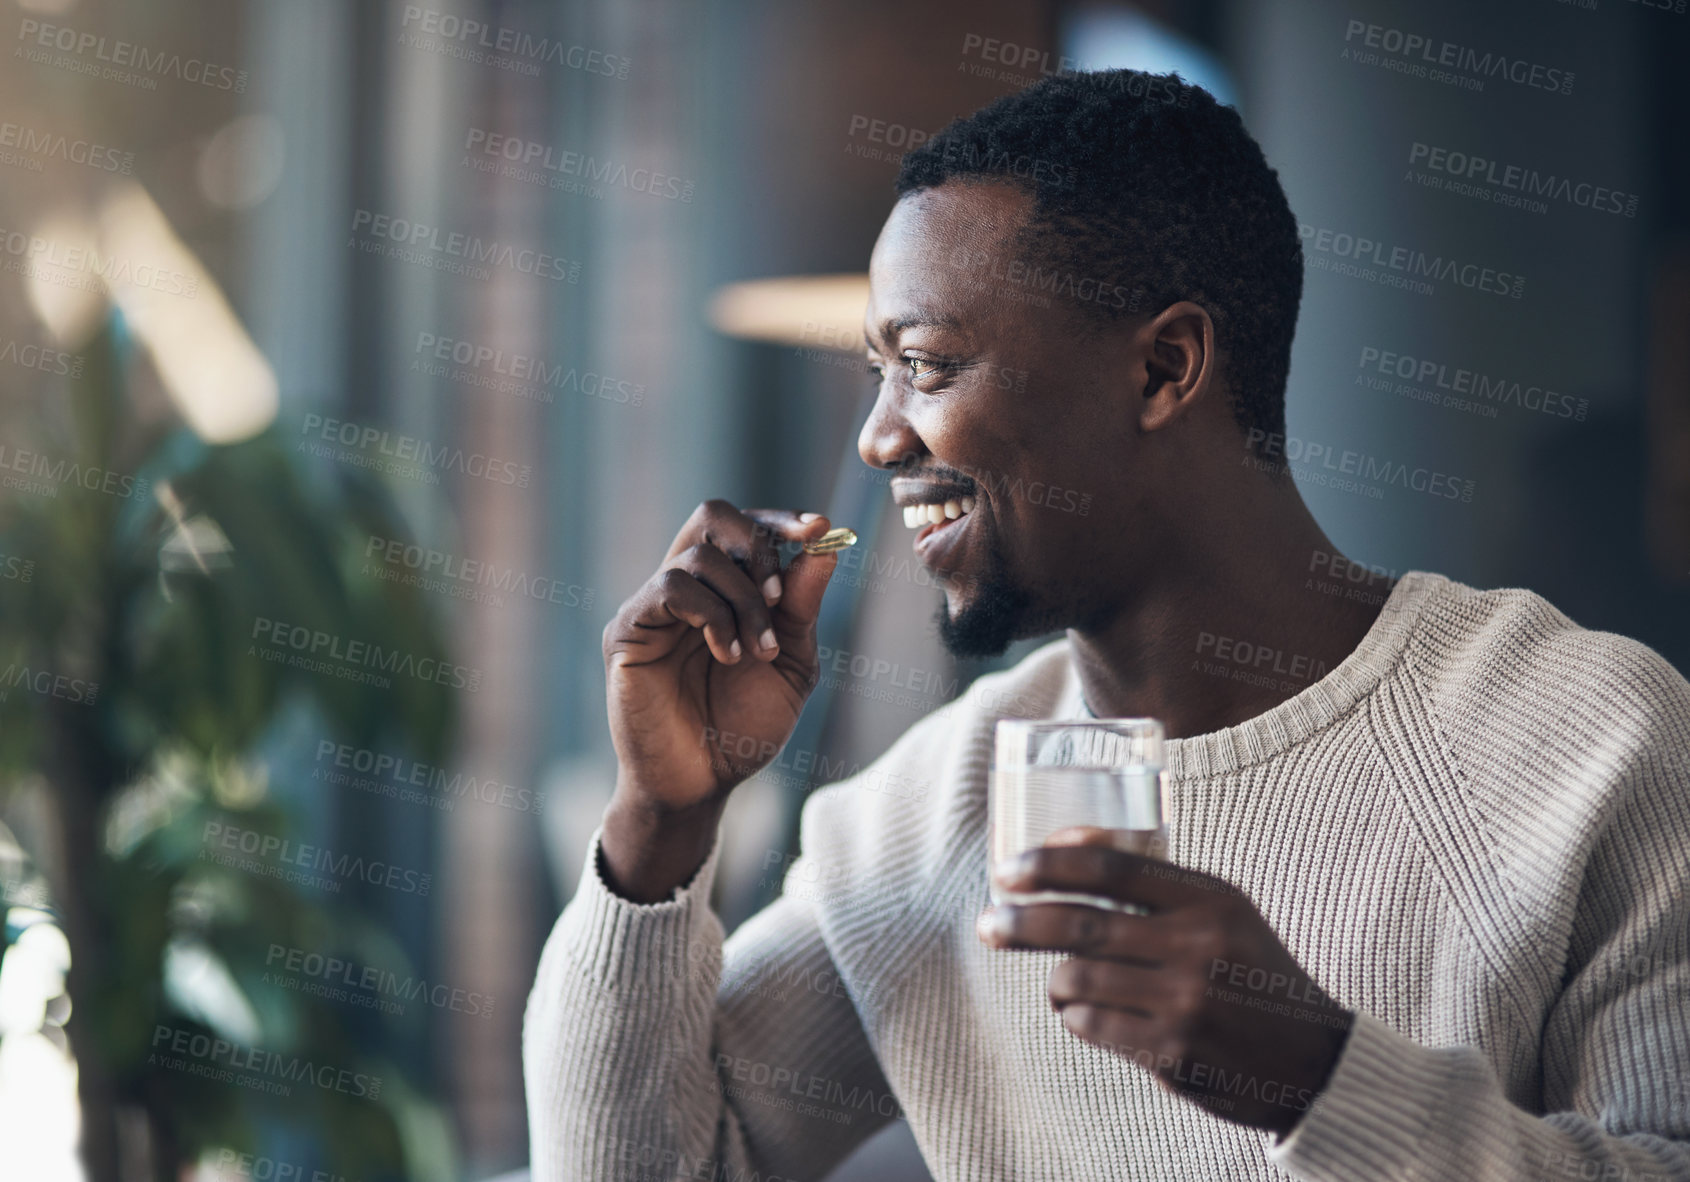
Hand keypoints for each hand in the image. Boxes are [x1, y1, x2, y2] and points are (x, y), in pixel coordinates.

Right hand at [603, 500, 838, 809]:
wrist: (703, 783)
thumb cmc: (743, 727)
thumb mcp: (790, 663)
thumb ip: (802, 606)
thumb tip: (824, 545)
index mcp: (724, 589)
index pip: (746, 527)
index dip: (781, 520)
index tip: (820, 529)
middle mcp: (686, 587)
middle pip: (712, 515)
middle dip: (757, 544)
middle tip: (779, 595)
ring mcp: (652, 606)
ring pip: (698, 556)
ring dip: (742, 601)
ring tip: (754, 652)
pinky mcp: (628, 630)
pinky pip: (668, 588)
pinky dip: (710, 614)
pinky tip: (726, 654)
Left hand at [977, 829, 1353, 1135]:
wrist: (1312, 1058)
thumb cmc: (1250, 970)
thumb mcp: (1222, 910)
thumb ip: (1155, 883)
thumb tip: (1062, 843)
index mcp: (1211, 899)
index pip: (1111, 867)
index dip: (1049, 864)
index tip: (1009, 871)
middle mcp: (1198, 946)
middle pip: (1079, 924)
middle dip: (1019, 923)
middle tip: (988, 924)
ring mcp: (1184, 1003)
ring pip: (1076, 979)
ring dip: (1057, 980)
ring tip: (1063, 981)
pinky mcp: (1171, 1053)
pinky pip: (1090, 1025)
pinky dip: (1078, 1016)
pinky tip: (1091, 1013)